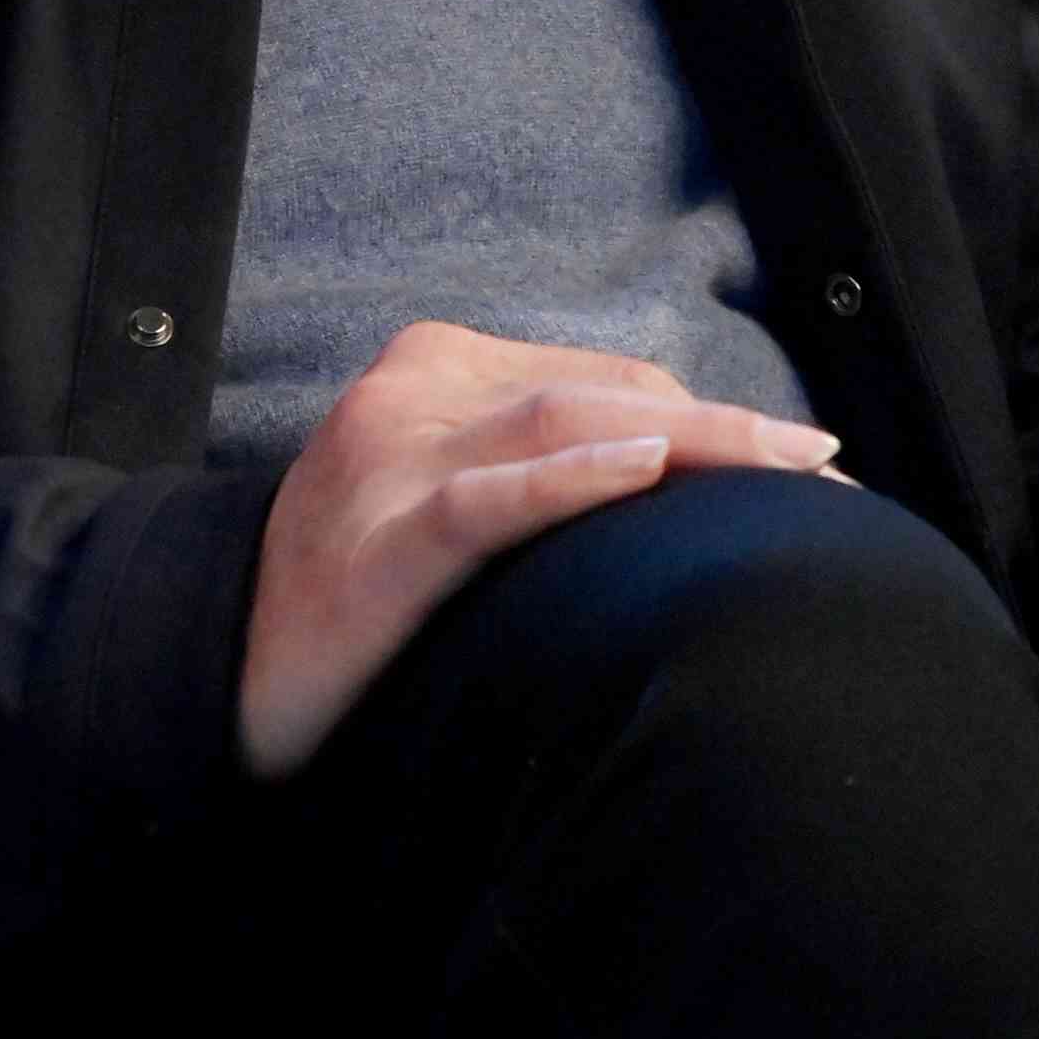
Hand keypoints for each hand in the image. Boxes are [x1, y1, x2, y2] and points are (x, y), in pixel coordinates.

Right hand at [237, 319, 840, 779]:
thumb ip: (533, 470)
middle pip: (603, 389)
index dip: (713, 419)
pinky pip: (487, 498)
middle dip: (730, 435)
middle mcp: (414, 394)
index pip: (604, 377)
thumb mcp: (443, 503)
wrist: (207, 667)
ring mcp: (389, 463)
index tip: (806, 467)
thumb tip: (679, 480)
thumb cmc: (350, 595)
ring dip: (694, 445)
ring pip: (565, 421)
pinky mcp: (376, 543)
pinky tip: (645, 471)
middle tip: (832, 479)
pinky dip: (573, 479)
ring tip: (787, 469)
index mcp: (436, 371)